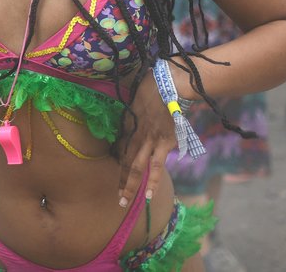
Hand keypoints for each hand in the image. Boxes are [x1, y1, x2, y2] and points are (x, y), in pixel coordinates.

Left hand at [116, 75, 176, 208]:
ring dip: (130, 185)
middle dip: (121, 180)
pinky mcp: (164, 143)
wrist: (168, 85)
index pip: (120, 148)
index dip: (118, 161)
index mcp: (128, 125)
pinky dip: (152, 181)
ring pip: (136, 167)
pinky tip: (148, 195)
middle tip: (116, 197)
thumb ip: (134, 114)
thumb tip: (132, 121)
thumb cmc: (152, 87)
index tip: (118, 173)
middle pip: (126, 162)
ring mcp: (149, 141)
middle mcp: (136, 136)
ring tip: (124, 201)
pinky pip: (156, 166)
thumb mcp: (136, 100)